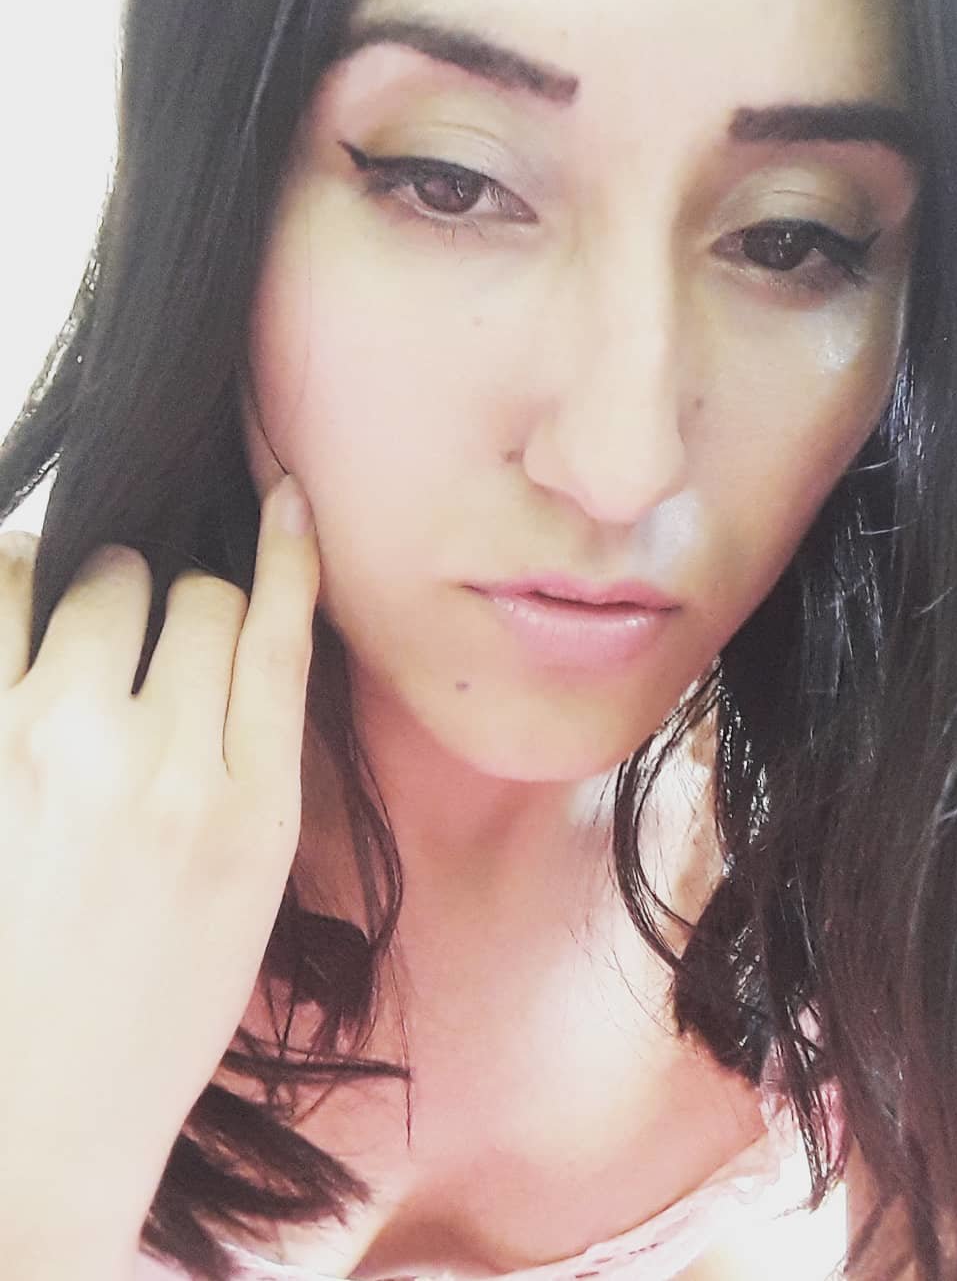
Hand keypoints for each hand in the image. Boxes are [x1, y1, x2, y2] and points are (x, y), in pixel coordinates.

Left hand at [0, 476, 319, 1248]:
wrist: (40, 1101)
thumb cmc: (165, 993)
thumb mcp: (256, 877)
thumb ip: (260, 746)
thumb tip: (248, 624)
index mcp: (248, 806)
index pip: (272, 630)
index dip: (285, 554)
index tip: (285, 500)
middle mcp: (154, 763)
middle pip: (190, 594)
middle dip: (187, 607)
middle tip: (168, 660)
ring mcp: (49, 747)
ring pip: (99, 579)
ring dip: (107, 593)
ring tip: (96, 645)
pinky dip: (15, 586)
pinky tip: (27, 618)